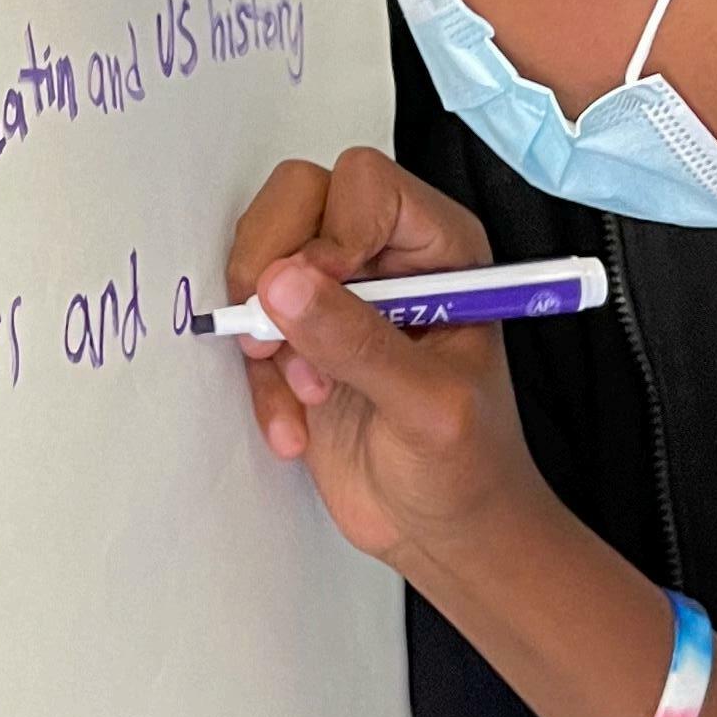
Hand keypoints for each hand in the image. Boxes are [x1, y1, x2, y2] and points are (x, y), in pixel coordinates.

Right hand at [226, 147, 551, 593]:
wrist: (446, 534)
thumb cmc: (469, 467)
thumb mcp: (426, 406)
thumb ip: (358, 342)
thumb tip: (283, 284)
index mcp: (440, 248)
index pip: (365, 183)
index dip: (333, 230)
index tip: (324, 292)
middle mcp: (385, 256)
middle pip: (297, 197)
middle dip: (274, 267)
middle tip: (277, 336)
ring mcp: (337, 295)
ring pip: (261, 255)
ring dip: (265, 331)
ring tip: (307, 393)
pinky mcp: (299, 340)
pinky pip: (247, 326)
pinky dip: (259, 381)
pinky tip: (295, 429)